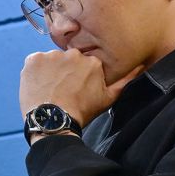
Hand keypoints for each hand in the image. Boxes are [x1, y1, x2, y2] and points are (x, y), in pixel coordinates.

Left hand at [20, 49, 141, 127]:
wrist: (54, 121)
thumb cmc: (82, 111)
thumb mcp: (108, 98)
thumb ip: (125, 80)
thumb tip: (141, 65)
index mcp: (91, 61)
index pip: (84, 63)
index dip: (78, 76)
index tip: (75, 88)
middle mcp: (72, 54)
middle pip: (67, 60)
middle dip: (65, 71)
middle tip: (62, 89)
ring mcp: (51, 55)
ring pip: (51, 60)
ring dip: (50, 71)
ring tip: (50, 89)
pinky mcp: (33, 60)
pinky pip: (34, 62)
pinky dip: (35, 72)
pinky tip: (39, 86)